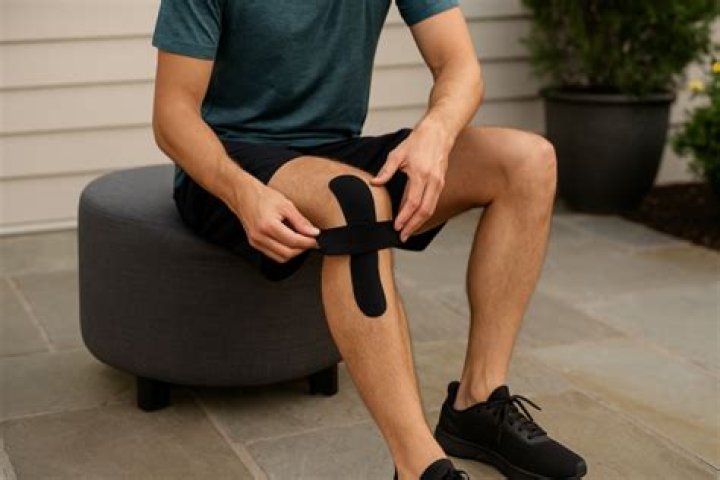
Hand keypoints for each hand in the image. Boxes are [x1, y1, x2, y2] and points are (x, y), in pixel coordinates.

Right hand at [231, 179, 319, 262]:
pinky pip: (273, 255)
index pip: (293, 242)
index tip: (317, 239)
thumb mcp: (286, 205)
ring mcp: (256, 242)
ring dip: (294, 252)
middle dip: (302, 249)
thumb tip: (314, 233)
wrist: (243, 195)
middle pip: (288, 253)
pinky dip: (284, 251)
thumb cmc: (264, 197)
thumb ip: (301, 221)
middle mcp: (260, 237)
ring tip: (301, 241)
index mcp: (268, 226)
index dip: (308, 242)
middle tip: (311, 241)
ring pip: (281, 257)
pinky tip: (290, 242)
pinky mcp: (254, 244)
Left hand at [370, 121, 451, 241]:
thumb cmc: (418, 141)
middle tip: (402, 236)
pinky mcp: (441, 184)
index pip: (413, 203)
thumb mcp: (398, 154)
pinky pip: (433, 203)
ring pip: (431, 209)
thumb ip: (386, 171)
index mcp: (421, 174)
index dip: (404, 217)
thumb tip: (375, 183)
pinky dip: (424, 214)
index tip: (397, 227)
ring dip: (419, 223)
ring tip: (408, 231)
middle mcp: (433, 181)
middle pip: (424, 211)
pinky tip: (415, 219)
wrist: (439, 132)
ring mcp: (439, 183)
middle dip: (413, 226)